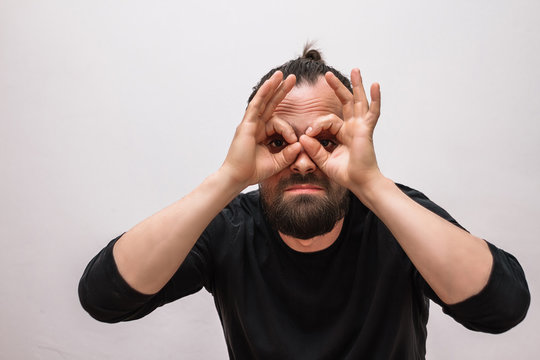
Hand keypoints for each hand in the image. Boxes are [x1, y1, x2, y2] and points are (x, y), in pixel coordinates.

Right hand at [221, 71, 301, 187]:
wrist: (237, 178)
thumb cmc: (252, 172)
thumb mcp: (277, 162)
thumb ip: (289, 153)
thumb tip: (300, 144)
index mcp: (261, 133)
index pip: (278, 122)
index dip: (289, 129)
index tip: (294, 141)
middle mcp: (255, 126)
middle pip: (270, 104)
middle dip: (281, 91)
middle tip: (292, 78)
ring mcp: (249, 124)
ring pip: (263, 101)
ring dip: (272, 87)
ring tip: (281, 75)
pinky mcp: (246, 125)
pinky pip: (256, 106)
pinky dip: (263, 94)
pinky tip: (270, 84)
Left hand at [300, 69, 382, 189]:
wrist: (360, 183)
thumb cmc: (346, 174)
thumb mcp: (323, 160)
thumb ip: (313, 149)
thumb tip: (302, 137)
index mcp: (342, 133)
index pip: (327, 120)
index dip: (315, 125)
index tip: (306, 134)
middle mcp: (352, 127)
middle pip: (345, 102)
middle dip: (336, 87)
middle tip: (326, 75)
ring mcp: (360, 127)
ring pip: (358, 101)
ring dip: (356, 85)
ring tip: (355, 70)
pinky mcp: (367, 130)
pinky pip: (373, 112)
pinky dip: (375, 98)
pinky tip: (375, 85)